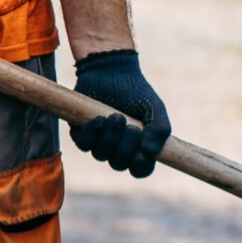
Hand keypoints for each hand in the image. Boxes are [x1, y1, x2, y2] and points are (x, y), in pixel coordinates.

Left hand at [70, 48, 170, 176]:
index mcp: (139, 147)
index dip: (141, 166)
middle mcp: (118, 149)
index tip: (143, 151)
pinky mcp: (81, 133)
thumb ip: (159, 129)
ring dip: (109, 138)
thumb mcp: (154, 108)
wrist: (111, 72)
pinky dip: (92, 133)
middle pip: (119, 165)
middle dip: (125, 147)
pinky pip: (83, 144)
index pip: (140, 170)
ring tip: (116, 116)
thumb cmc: (136, 92)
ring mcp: (99, 142)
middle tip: (131, 126)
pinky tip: (99, 119)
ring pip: (100, 155)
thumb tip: (150, 152)